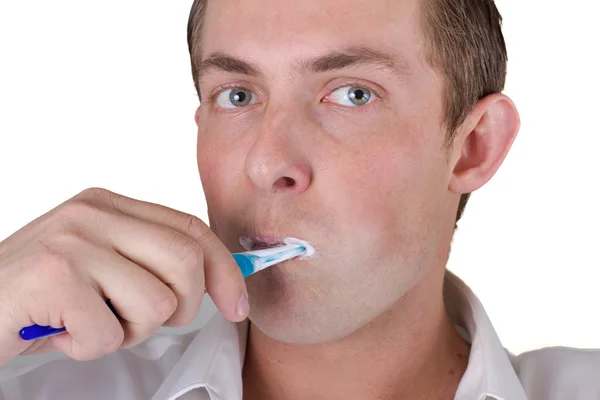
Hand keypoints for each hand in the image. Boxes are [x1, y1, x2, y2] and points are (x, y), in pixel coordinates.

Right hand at [0, 188, 247, 365]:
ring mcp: (72, 242)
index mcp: (108, 204)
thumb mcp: (98, 264)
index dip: (225, 269)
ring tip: (87, 323)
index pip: (190, 229)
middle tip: (140, 322)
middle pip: (185, 262)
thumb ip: (147, 260)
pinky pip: (109, 334)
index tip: (237, 303)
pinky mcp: (53, 277)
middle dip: (183, 307)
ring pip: (155, 304)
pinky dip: (88, 348)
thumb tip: (217, 281)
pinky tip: (59, 333)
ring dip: (126, 332)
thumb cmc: (38, 296)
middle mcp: (92, 214)